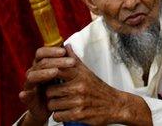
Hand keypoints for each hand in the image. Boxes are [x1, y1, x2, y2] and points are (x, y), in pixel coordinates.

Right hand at [20, 46, 71, 124]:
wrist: (50, 108)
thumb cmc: (57, 87)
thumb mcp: (64, 74)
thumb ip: (64, 61)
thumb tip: (68, 45)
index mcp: (40, 65)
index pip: (41, 53)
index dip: (51, 51)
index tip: (64, 51)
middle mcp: (33, 73)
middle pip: (40, 63)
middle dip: (56, 61)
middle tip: (71, 62)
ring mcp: (29, 86)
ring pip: (32, 76)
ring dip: (43, 73)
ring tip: (56, 72)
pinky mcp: (28, 100)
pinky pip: (25, 96)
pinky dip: (24, 95)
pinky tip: (24, 94)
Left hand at [22, 47, 150, 124]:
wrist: (115, 105)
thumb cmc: (98, 88)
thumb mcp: (87, 71)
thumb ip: (74, 59)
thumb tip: (65, 46)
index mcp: (79, 74)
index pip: (55, 70)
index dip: (48, 75)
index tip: (46, 79)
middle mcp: (78, 86)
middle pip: (49, 91)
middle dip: (50, 95)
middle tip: (56, 95)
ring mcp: (78, 101)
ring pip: (52, 105)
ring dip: (54, 106)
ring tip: (61, 103)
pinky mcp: (78, 115)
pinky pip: (58, 116)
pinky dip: (59, 115)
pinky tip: (64, 112)